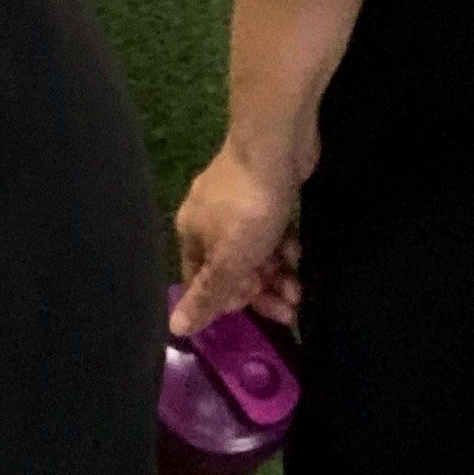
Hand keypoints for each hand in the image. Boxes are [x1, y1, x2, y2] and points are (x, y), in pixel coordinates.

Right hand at [173, 139, 305, 336]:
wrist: (275, 145)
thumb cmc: (248, 209)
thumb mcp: (228, 260)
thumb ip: (205, 296)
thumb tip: (174, 329)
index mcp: (191, 234)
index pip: (202, 283)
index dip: (228, 303)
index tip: (256, 310)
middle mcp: (208, 219)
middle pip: (231, 269)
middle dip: (260, 292)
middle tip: (290, 307)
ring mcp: (236, 204)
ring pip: (254, 252)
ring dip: (276, 274)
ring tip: (299, 286)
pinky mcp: (263, 194)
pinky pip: (269, 231)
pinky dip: (282, 245)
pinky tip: (297, 251)